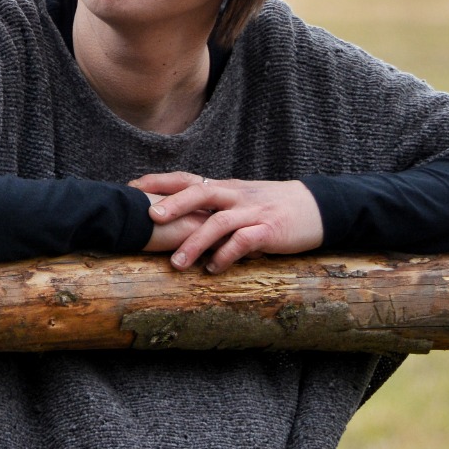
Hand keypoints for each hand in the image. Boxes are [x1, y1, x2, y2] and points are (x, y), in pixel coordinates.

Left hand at [129, 171, 324, 273]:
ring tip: (177, 264)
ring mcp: (253, 212)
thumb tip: (176, 219)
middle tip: (150, 219)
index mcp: (225, 188)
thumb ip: (212, 207)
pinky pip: (245, 241)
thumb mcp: (239, 199)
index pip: (187, 179)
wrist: (317, 208)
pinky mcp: (270, 230)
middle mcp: (236, 196)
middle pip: (200, 193)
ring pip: (219, 223)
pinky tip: (214, 269)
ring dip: (196, 243)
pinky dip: (227, 255)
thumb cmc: (271, 206)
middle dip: (174, 204)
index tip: (131, 188)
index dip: (159, 182)